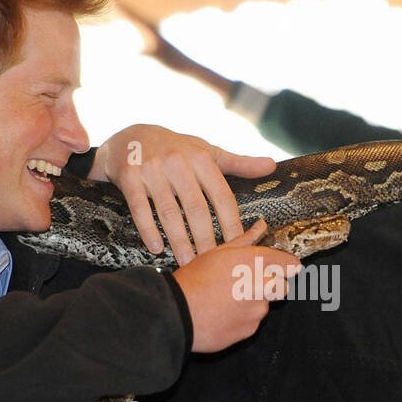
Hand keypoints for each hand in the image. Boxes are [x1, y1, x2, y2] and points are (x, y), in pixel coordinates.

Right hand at [92, 124, 275, 263]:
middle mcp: (177, 162)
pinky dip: (148, 230)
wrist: (130, 137)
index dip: (232, 223)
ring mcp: (152, 169)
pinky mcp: (129, 177)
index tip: (240, 247)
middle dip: (206, 239)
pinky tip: (157, 249)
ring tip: (187, 263)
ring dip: (179, 241)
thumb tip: (272, 166)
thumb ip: (239, 163)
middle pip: (197, 209)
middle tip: (214, 264)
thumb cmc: (176, 149)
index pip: (222, 195)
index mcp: (201, 157)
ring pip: (169, 212)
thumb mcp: (207, 151)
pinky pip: (140, 209)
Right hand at [172, 220, 300, 352]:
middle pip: (282, 287)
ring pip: (264, 305)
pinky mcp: (250, 329)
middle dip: (271, 286)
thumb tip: (260, 227)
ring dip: (253, 303)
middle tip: (246, 284)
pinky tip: (223, 313)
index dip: (286, 266)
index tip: (285, 267)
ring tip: (226, 299)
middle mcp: (262, 286)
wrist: (178, 312)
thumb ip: (244, 240)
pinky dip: (242, 319)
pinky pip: (251, 322)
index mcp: (255, 262)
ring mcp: (257, 310)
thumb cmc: (194, 280)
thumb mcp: (217, 252)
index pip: (289, 264)